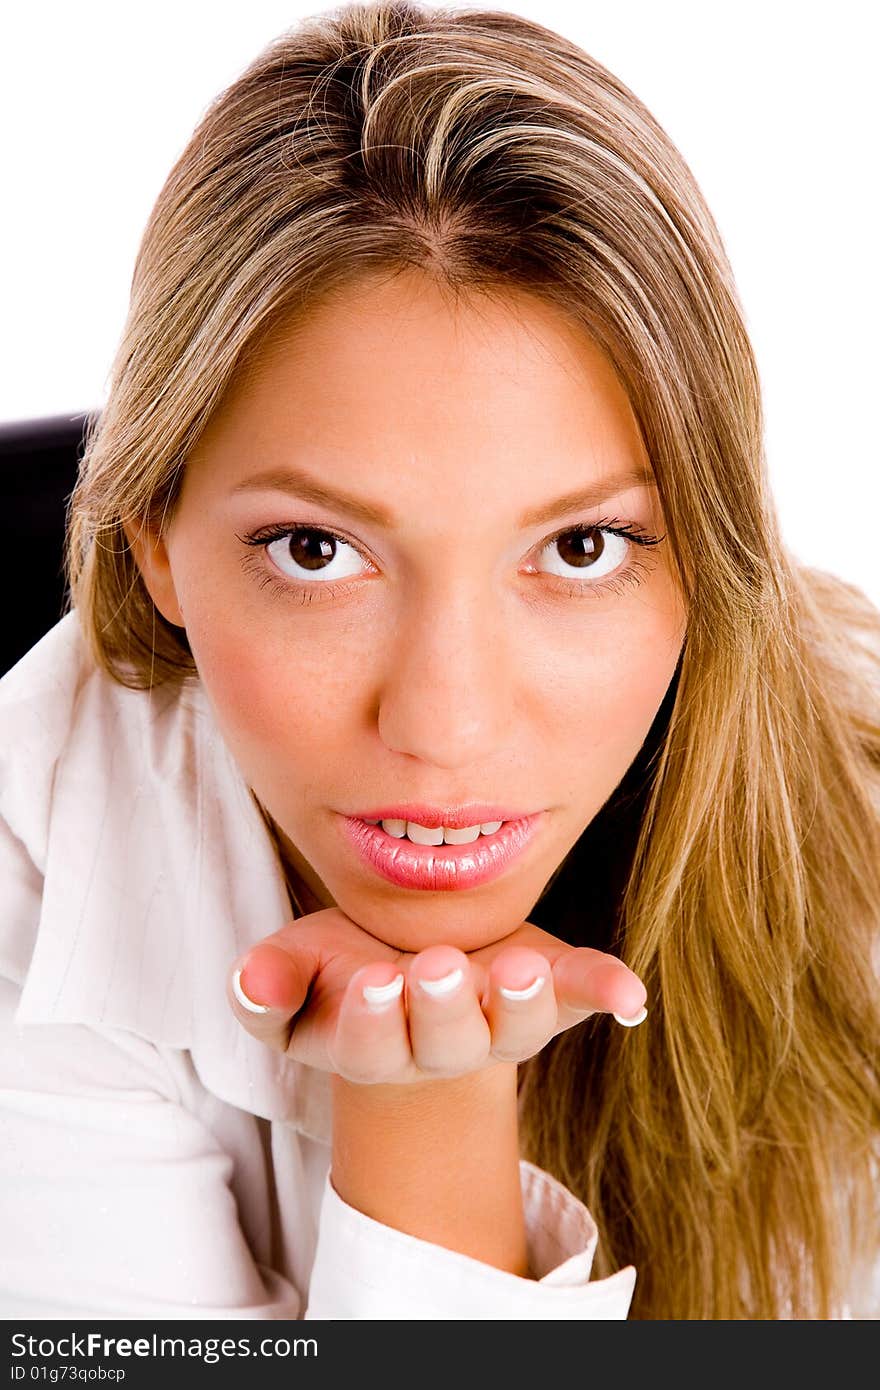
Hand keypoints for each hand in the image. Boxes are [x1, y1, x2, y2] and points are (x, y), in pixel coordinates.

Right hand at [227, 907, 646, 1085]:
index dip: (371, 1019)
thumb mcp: (297, 968)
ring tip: (521, 969)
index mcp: (374, 1042)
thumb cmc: (345, 969)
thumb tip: (252, 981)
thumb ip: (268, 982)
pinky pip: (581, 994)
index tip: (373, 982)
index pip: (368, 1043)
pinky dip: (606, 991)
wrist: (413, 977)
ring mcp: (500, 1022)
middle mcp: (443, 1044)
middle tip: (438, 969)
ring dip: (521, 1004)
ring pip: (514, 1028)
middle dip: (443, 1009)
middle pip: (445, 1042)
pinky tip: (628, 994)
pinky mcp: (549, 991)